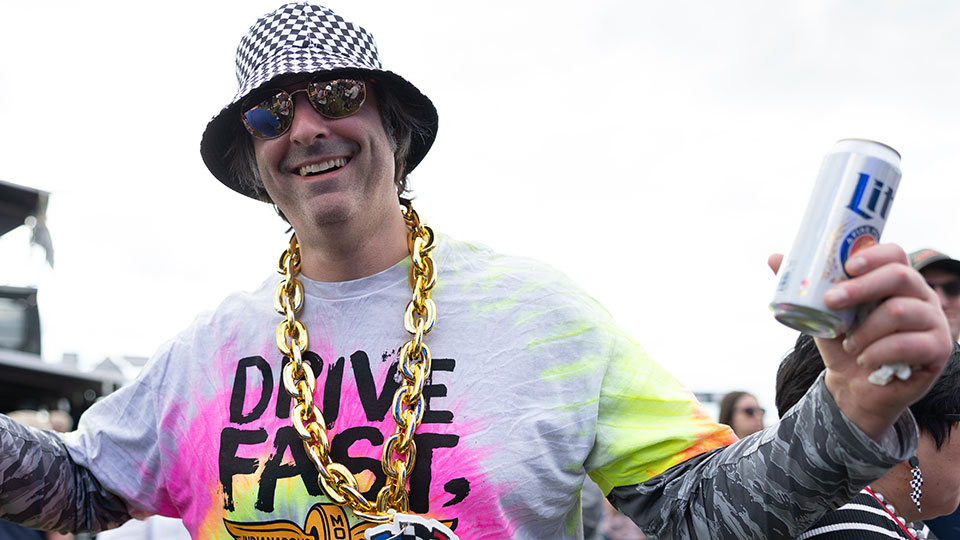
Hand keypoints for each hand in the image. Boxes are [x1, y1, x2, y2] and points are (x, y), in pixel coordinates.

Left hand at [769, 244, 951, 439]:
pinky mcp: (938, 350)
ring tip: (848, 343)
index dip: (873, 255)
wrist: (855, 387)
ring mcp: (934, 321)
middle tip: (830, 302)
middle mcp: (920, 295)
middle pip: (899, 276)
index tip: (846, 266)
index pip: (894, 254)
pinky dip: (878, 352)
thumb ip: (805, 285)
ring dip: (865, 329)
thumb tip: (773, 257)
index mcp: (896, 280)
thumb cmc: (843, 342)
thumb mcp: (821, 312)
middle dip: (861, 287)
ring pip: (900, 312)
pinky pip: (909, 345)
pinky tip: (864, 359)